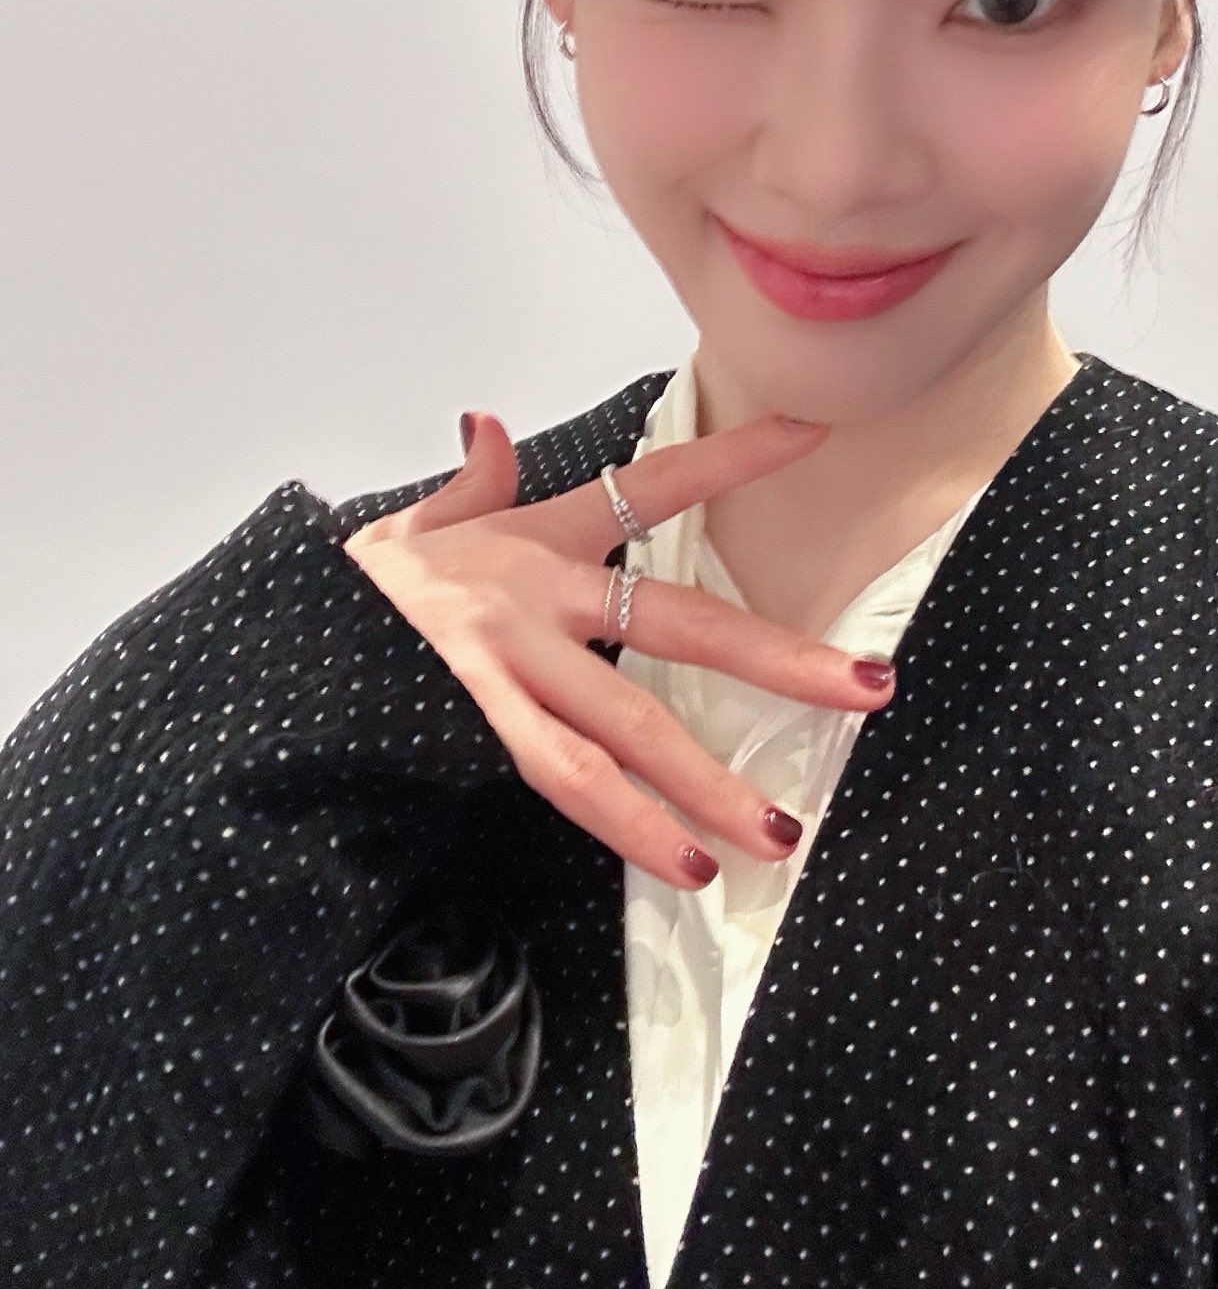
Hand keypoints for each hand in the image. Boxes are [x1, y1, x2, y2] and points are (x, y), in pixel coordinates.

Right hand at [342, 407, 895, 889]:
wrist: (277, 631)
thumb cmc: (362, 586)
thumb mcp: (422, 521)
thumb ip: (472, 479)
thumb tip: (485, 423)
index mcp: (539, 534)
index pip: (652, 482)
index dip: (733, 454)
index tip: (815, 432)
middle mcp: (541, 593)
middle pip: (679, 621)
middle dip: (780, 657)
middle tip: (870, 688)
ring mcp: (512, 661)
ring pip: (631, 724)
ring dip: (711, 782)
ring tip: (781, 830)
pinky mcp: (475, 720)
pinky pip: (564, 777)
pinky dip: (628, 823)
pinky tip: (685, 865)